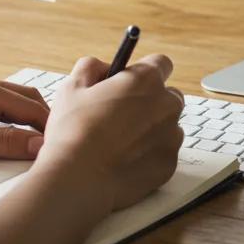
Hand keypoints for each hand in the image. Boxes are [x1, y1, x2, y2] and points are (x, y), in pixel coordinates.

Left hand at [0, 72, 48, 165]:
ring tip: (35, 145)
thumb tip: (37, 145)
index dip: (49, 127)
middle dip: (41, 120)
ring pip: (5, 103)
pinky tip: (3, 137)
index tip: (65, 147)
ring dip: (23, 120)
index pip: (30, 105)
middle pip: (22, 98)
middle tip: (57, 146)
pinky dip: (4, 121)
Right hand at [34, 54, 183, 212]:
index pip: (161, 63)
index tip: (131, 82)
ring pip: (168, 125)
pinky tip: (124, 160)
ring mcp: (171, 136)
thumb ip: (92, 66)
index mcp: (146, 80)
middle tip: (121, 115)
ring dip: (152, 129)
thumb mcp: (73, 85)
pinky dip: (150, 154)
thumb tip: (103, 68)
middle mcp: (166, 105)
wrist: (77, 180)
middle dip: (150, 101)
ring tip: (120, 142)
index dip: (144, 71)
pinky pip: (165, 152)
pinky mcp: (169, 164)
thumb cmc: (73, 131)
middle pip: (168, 95)